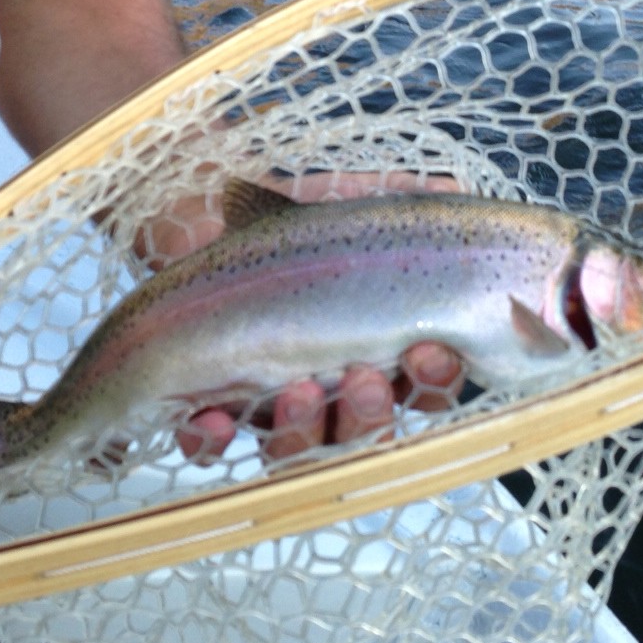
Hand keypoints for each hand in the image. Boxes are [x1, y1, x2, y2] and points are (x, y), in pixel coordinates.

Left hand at [145, 171, 466, 463]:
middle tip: (364, 379)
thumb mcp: (342, 206)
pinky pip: (208, 450)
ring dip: (304, 429)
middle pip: (363, 433)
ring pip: (295, 449)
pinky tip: (215, 418)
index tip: (429, 350)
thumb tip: (450, 193)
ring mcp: (266, 406)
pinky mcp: (205, 404)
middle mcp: (325, 389)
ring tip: (299, 390)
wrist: (192, 217)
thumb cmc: (279, 224)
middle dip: (370, 415)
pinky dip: (213, 442)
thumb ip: (397, 202)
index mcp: (372, 350)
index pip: (421, 387)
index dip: (433, 380)